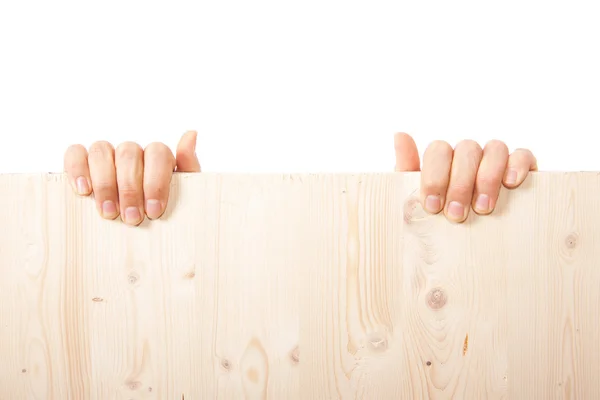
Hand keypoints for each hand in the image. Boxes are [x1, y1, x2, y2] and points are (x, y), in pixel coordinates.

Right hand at [63, 131, 200, 225]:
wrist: (144, 234)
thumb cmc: (164, 212)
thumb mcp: (184, 194)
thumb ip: (188, 166)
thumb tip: (191, 134)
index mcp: (158, 157)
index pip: (157, 153)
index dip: (155, 181)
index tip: (154, 211)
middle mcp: (132, 152)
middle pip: (129, 153)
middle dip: (130, 188)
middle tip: (132, 218)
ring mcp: (107, 155)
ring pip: (101, 150)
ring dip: (105, 182)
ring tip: (109, 212)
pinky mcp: (82, 163)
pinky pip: (75, 153)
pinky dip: (77, 168)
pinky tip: (83, 190)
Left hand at [393, 133, 536, 222]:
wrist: (473, 255)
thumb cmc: (441, 222)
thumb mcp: (417, 201)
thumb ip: (407, 169)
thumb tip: (399, 134)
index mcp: (442, 161)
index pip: (438, 150)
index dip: (434, 176)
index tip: (432, 207)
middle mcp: (468, 156)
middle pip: (466, 150)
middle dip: (459, 184)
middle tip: (456, 215)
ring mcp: (495, 160)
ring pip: (494, 149)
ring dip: (487, 177)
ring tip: (483, 208)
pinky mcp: (521, 168)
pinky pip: (522, 155)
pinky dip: (517, 165)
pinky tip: (510, 184)